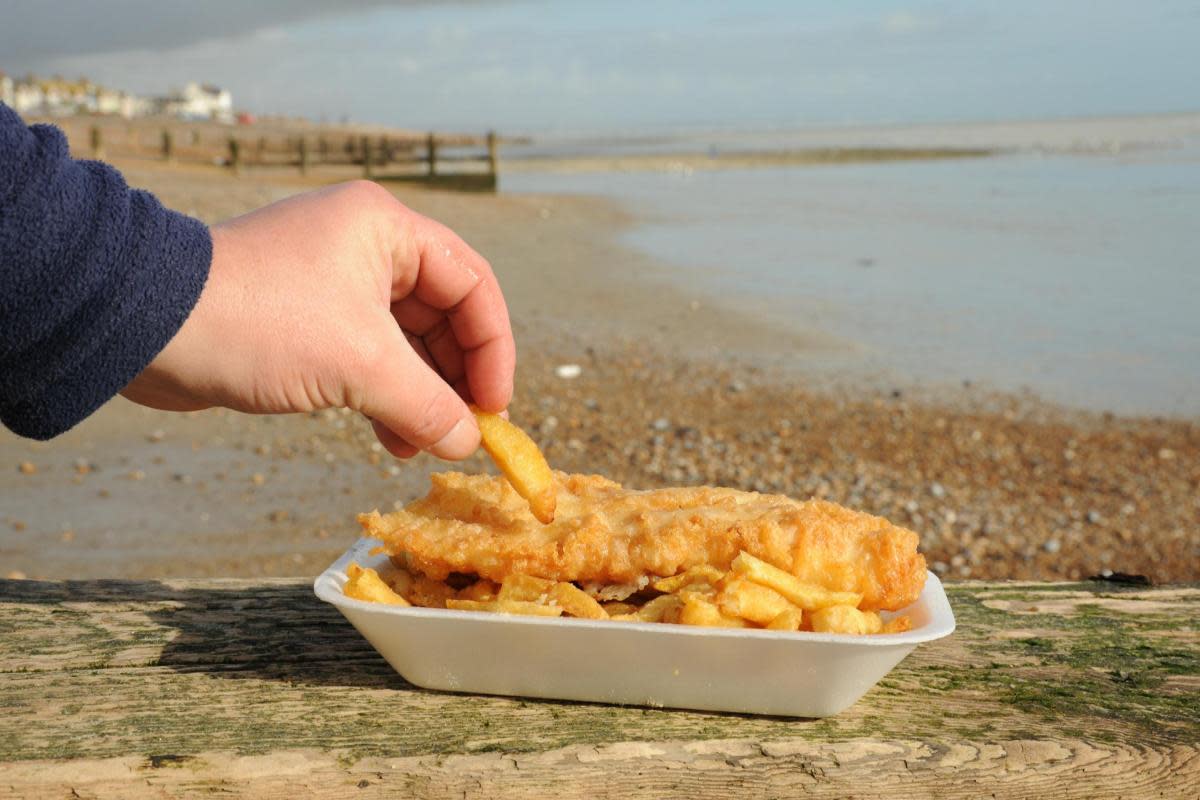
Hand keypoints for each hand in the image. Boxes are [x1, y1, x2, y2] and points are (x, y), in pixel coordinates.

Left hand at [122, 181, 514, 459]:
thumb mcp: (359, 364)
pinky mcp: (305, 319)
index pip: (472, 285)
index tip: (494, 407)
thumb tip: (468, 441)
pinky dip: (384, 396)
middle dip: (455, 378)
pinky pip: (366, 357)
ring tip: (423, 445)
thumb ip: (427, 403)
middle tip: (464, 431)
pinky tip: (390, 438)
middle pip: (443, 315)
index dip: (493, 349)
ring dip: (420, 395)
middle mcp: (366, 247)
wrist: (144, 325)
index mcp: (388, 230)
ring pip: (404, 342)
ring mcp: (333, 282)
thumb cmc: (258, 322)